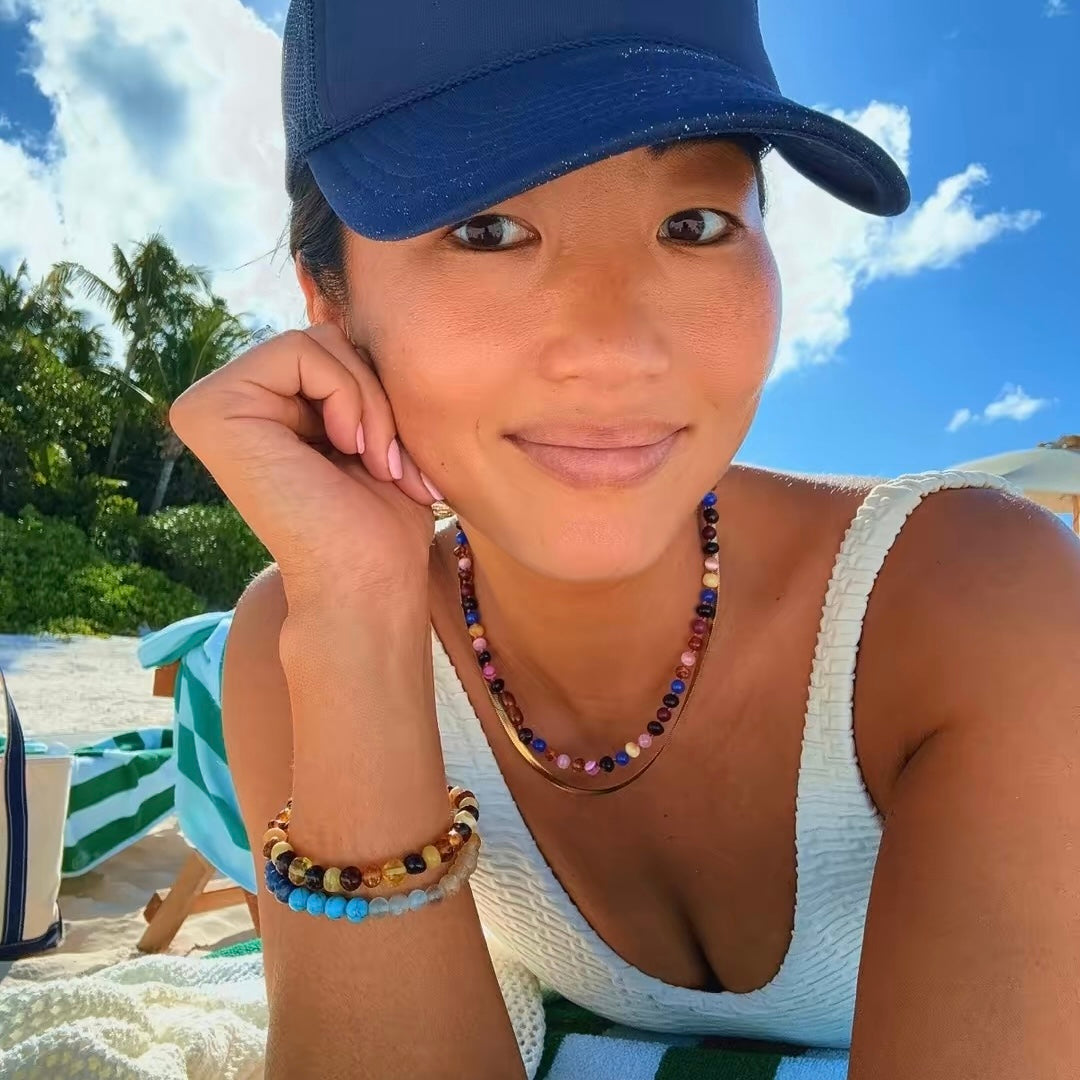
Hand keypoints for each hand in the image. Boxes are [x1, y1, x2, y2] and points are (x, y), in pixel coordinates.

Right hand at [169, 321, 437, 598]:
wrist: (369, 582)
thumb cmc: (381, 521)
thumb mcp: (371, 428)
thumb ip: (348, 373)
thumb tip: (342, 308)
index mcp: (259, 408)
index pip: (328, 347)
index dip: (375, 391)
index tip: (392, 459)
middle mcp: (225, 403)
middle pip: (323, 337)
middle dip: (375, 394)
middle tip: (389, 463)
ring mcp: (209, 404)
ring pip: (318, 339)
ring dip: (369, 401)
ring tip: (375, 462)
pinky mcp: (210, 408)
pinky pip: (301, 348)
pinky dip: (349, 395)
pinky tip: (348, 449)